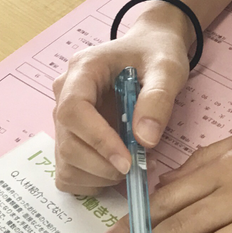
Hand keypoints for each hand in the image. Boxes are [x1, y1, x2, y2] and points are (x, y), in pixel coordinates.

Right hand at [51, 4, 193, 194]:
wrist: (150, 51)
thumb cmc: (156, 54)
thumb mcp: (167, 68)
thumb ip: (157, 99)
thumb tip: (144, 141)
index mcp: (82, 70)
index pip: (73, 110)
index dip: (97, 140)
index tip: (127, 160)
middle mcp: (64, 94)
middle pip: (67, 143)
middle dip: (103, 164)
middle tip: (139, 166)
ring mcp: (64, 119)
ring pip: (66, 163)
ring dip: (99, 176)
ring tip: (132, 165)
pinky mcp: (70, 138)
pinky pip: (69, 172)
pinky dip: (92, 181)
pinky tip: (116, 168)